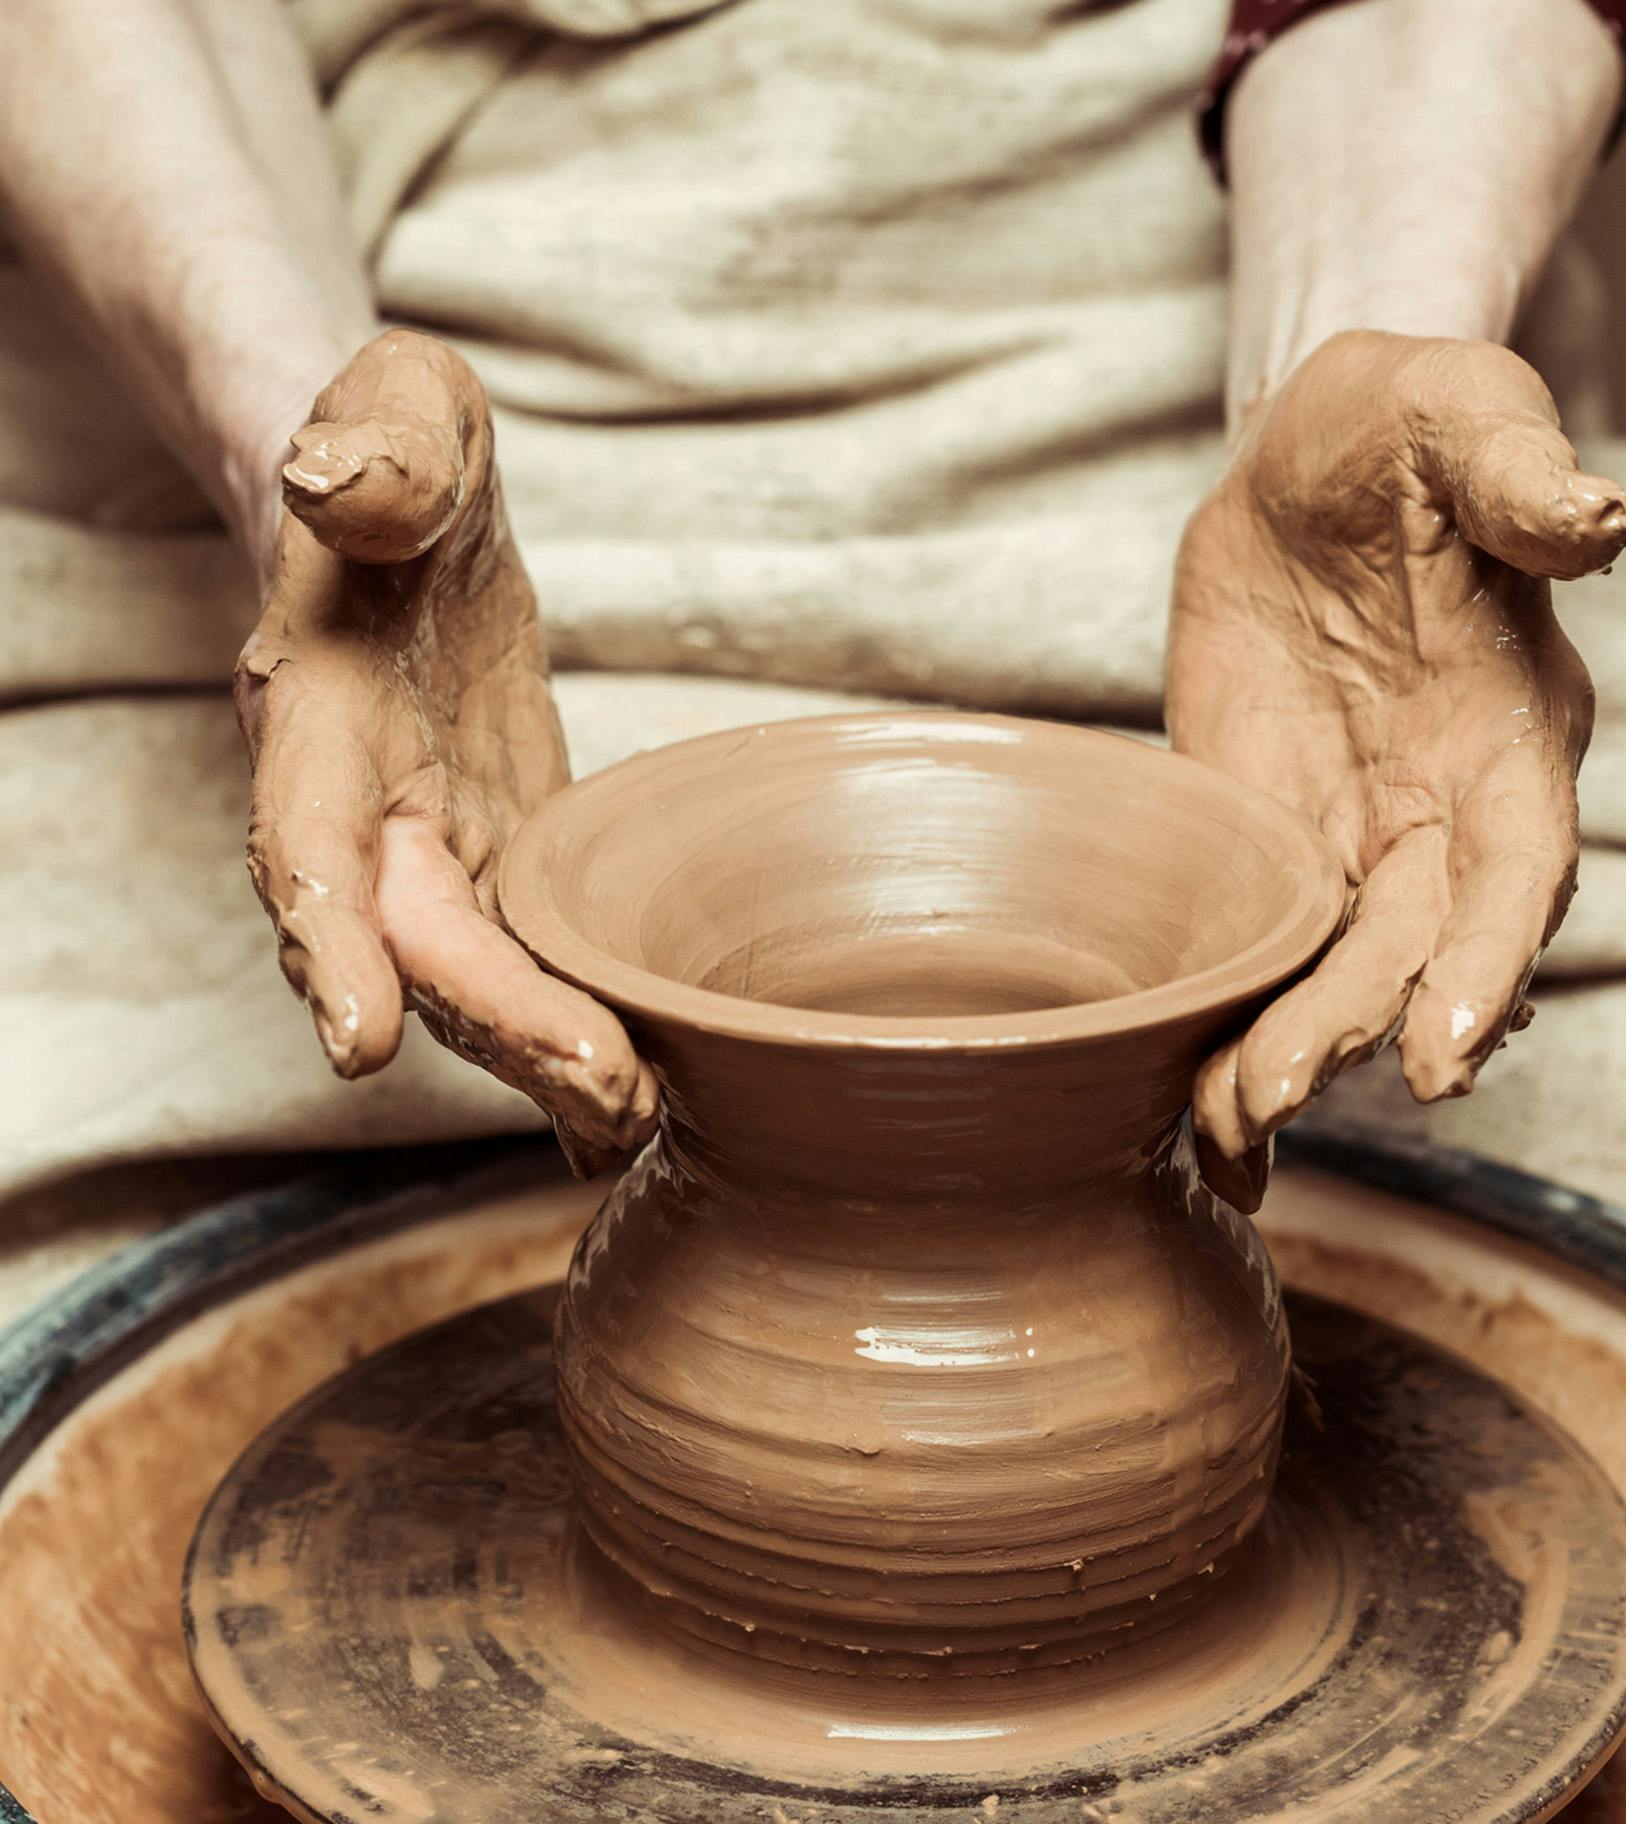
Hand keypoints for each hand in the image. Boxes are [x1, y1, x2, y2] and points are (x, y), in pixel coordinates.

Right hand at [234, 330, 656, 1171]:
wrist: (405, 513)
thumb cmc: (395, 455)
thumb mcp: (396, 410)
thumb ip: (376, 446)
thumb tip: (336, 479)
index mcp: (320, 711)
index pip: (306, 837)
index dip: (329, 938)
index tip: (357, 1040)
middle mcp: (362, 805)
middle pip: (417, 943)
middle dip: (502, 1025)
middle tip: (607, 1095)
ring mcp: (433, 844)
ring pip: (477, 978)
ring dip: (547, 1058)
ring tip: (635, 1122)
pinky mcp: (500, 855)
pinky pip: (528, 959)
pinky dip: (569, 1031)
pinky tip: (630, 1107)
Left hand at [1170, 330, 1625, 1184]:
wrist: (1304, 465)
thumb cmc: (1401, 431)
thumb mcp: (1456, 417)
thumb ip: (1519, 473)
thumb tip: (1598, 523)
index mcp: (1508, 732)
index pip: (1517, 870)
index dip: (1488, 963)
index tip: (1444, 1049)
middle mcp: (1439, 810)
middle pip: (1410, 954)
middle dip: (1349, 1032)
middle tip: (1266, 1099)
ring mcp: (1347, 835)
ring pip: (1330, 976)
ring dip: (1282, 1057)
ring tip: (1220, 1137)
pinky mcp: (1259, 837)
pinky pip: (1253, 950)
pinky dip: (1228, 1030)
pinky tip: (1193, 1123)